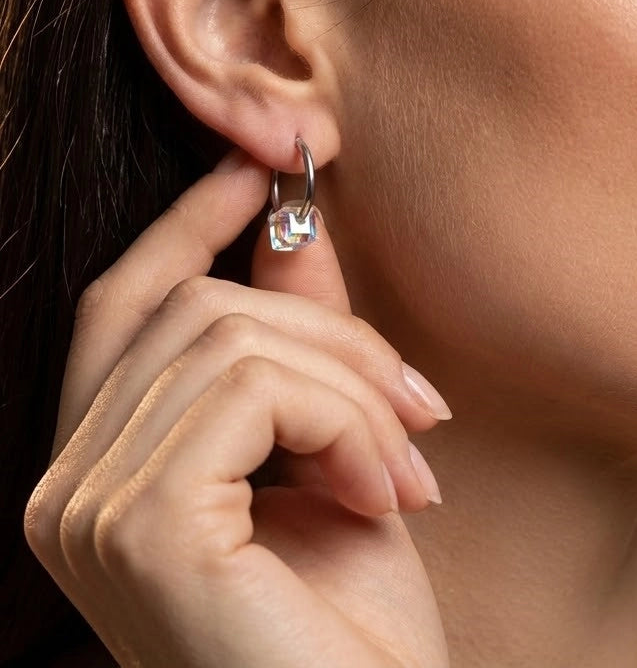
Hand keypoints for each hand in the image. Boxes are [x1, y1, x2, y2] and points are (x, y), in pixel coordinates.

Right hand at [24, 152, 449, 667]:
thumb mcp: (336, 450)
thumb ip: (302, 338)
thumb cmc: (355, 621)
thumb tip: (293, 220)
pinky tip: (393, 491)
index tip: (266, 163)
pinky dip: (345, 419)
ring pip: (232, 338)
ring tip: (414, 461)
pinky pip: (253, 390)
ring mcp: (90, 509)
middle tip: (420, 402)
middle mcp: (70, 487)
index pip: (126, 303)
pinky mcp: (141, 526)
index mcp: (107, 469)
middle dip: (330, 328)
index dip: (191, 220)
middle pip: (196, 309)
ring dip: (353, 384)